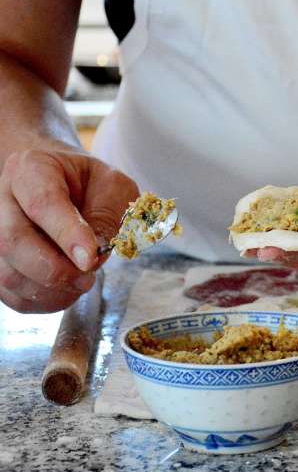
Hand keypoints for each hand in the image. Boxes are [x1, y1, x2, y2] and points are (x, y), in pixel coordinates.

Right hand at [0, 145, 138, 311]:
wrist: (63, 185)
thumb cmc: (89, 184)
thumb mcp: (112, 186)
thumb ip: (108, 214)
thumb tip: (95, 252)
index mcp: (32, 169)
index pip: (42, 203)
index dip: (66, 234)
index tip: (90, 259)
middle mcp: (2, 198)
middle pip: (12, 241)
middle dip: (54, 269)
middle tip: (88, 277)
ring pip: (6, 272)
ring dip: (49, 289)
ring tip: (81, 283)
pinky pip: (9, 293)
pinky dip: (41, 301)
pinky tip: (66, 292)